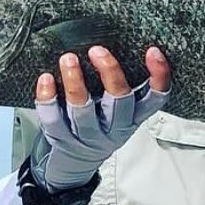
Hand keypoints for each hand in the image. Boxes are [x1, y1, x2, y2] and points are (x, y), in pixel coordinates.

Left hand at [31, 45, 171, 190]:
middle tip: (97, 50)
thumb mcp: (118, 112)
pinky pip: (53, 118)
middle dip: (110, 72)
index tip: (152, 51)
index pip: (155, 99)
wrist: (75, 165)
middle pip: (119, 101)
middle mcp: (114, 128)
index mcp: (133, 118)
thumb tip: (113, 39)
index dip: (159, 76)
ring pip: (83, 109)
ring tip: (68, 59)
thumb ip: (119, 85)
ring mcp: (88, 135)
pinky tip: (45, 79)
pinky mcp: (62, 139)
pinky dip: (47, 97)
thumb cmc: (98, 126)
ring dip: (76, 82)